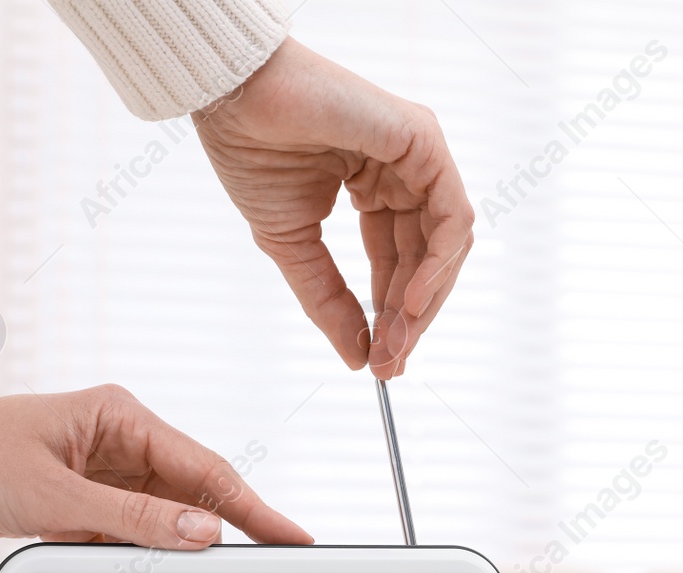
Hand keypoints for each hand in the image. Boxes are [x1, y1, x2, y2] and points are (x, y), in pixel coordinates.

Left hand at [0, 381, 309, 572]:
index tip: (295, 541)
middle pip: (185, 516)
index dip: (256, 511)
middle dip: (182, 566)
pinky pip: (109, 553)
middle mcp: (118, 448)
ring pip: (146, 543)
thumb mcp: (51, 498)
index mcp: (123, 421)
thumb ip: (133, 522)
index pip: (209, 472)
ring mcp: (98, 481)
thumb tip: (202, 535)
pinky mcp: (74, 510)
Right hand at [194, 38, 473, 378]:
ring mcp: (418, 156)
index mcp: (375, 189)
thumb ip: (328, 301)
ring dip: (425, 300)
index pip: (400, 262)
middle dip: (411, 317)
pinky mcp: (424, 142)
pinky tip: (411, 302)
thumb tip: (358, 358)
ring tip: (397, 339)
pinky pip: (450, 215)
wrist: (232, 102)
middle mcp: (404, 173)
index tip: (381, 361)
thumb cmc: (251, 154)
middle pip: (427, 259)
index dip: (392, 314)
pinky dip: (437, 264)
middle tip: (391, 361)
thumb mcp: (293, 247)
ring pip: (446, 244)